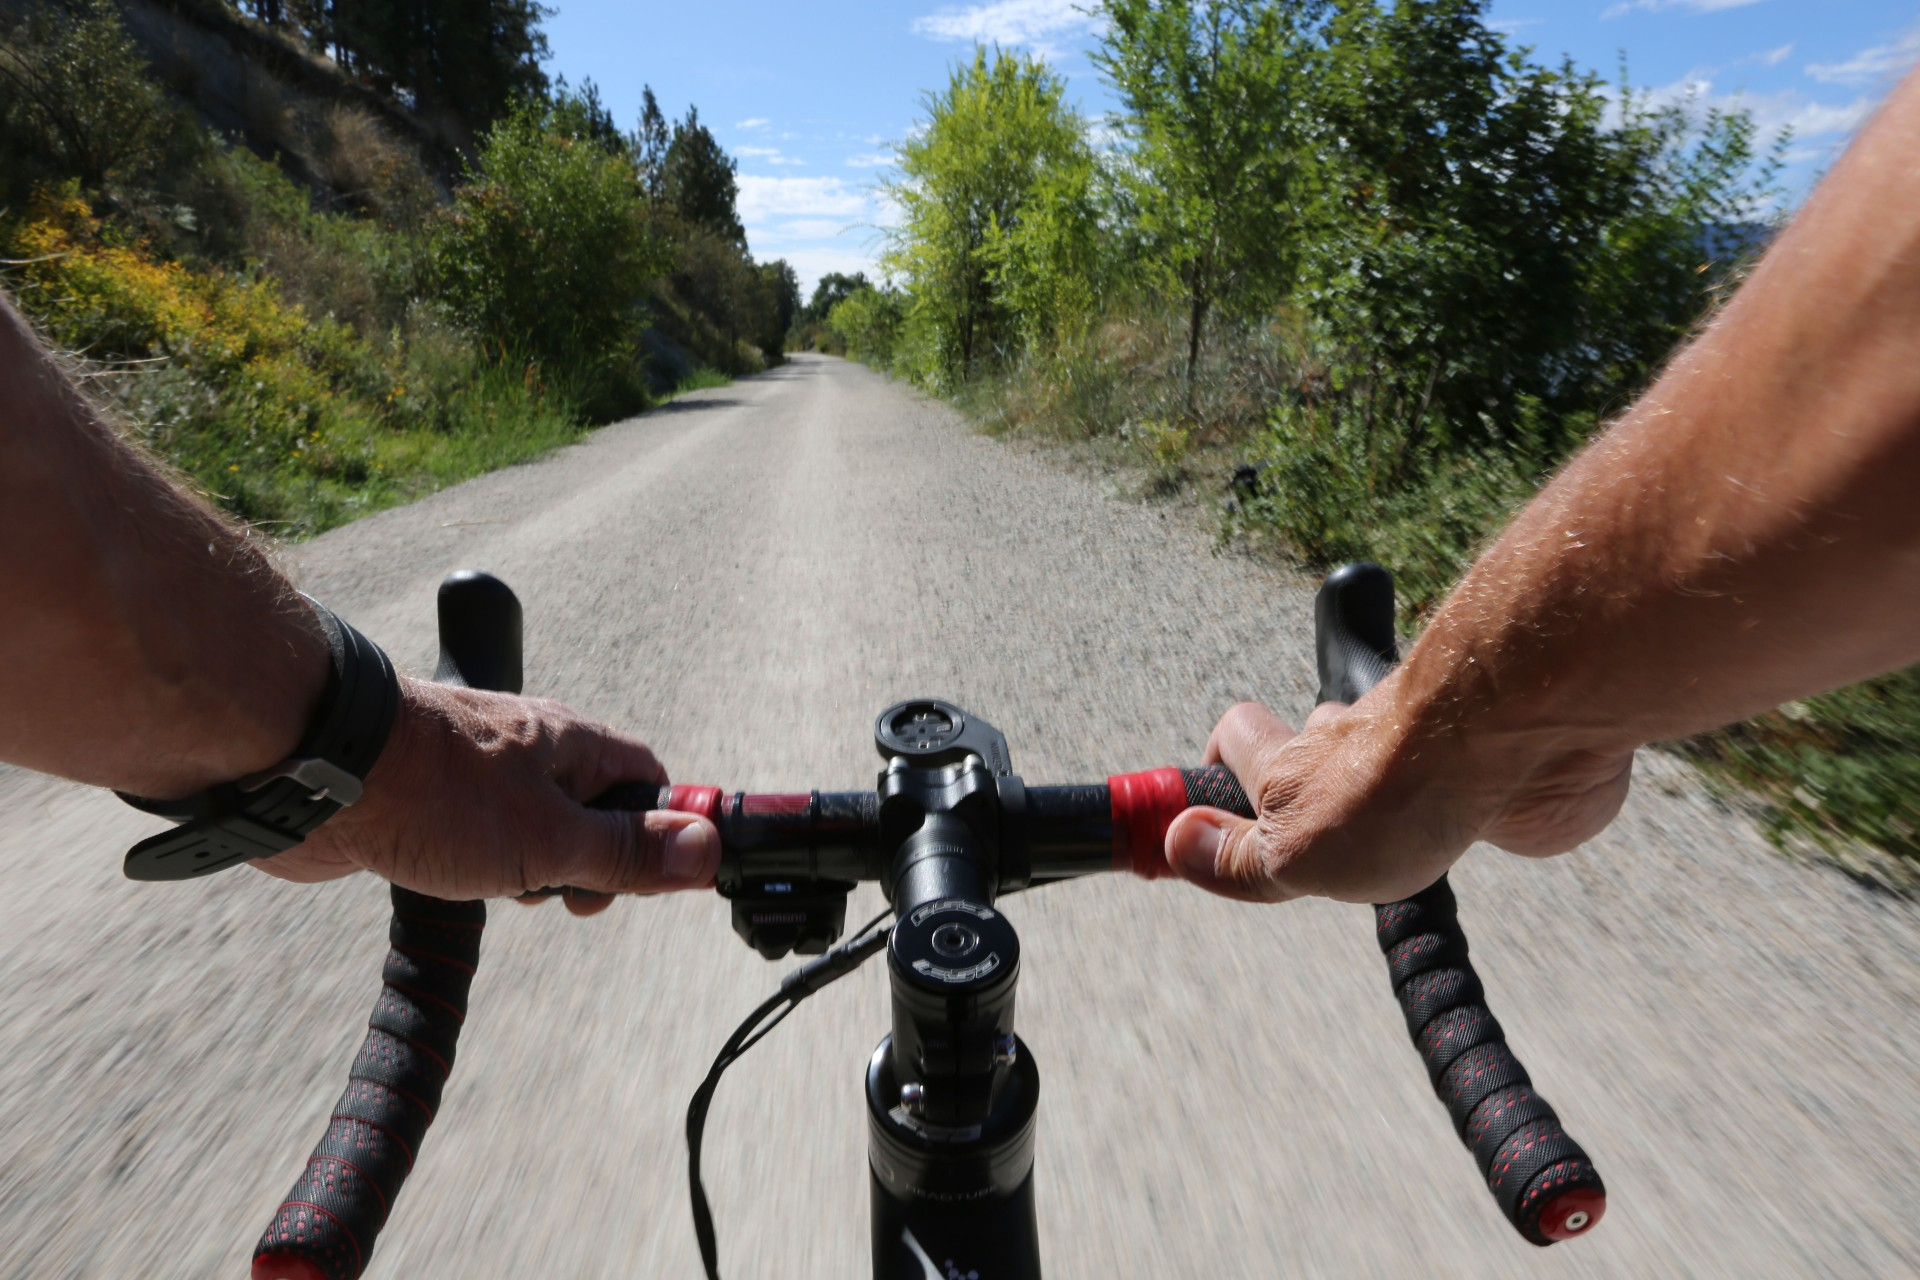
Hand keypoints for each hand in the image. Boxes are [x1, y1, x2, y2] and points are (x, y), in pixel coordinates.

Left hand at [254, 678, 719, 913]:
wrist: (320, 771)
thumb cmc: (437, 795)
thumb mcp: (553, 840)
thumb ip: (627, 851)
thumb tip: (707, 851)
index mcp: (576, 744)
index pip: (651, 781)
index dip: (663, 832)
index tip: (655, 880)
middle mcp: (533, 749)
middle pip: (595, 807)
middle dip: (593, 862)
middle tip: (569, 899)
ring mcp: (480, 772)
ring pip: (536, 826)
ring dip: (534, 868)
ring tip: (508, 888)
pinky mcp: (432, 798)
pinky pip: (481, 836)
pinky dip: (483, 865)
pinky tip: (459, 881)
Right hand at [1162, 694, 1634, 903]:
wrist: (1513, 746)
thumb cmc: (1397, 785)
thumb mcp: (1292, 850)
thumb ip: (1238, 858)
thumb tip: (1175, 845)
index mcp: (1290, 764)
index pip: (1234, 738)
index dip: (1221, 760)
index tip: (1211, 803)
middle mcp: (1352, 751)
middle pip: (1313, 756)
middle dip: (1306, 791)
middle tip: (1306, 846)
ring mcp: (1422, 764)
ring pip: (1387, 778)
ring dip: (1385, 808)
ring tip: (1388, 853)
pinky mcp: (1485, 783)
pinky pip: (1462, 799)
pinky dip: (1459, 816)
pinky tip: (1464, 841)